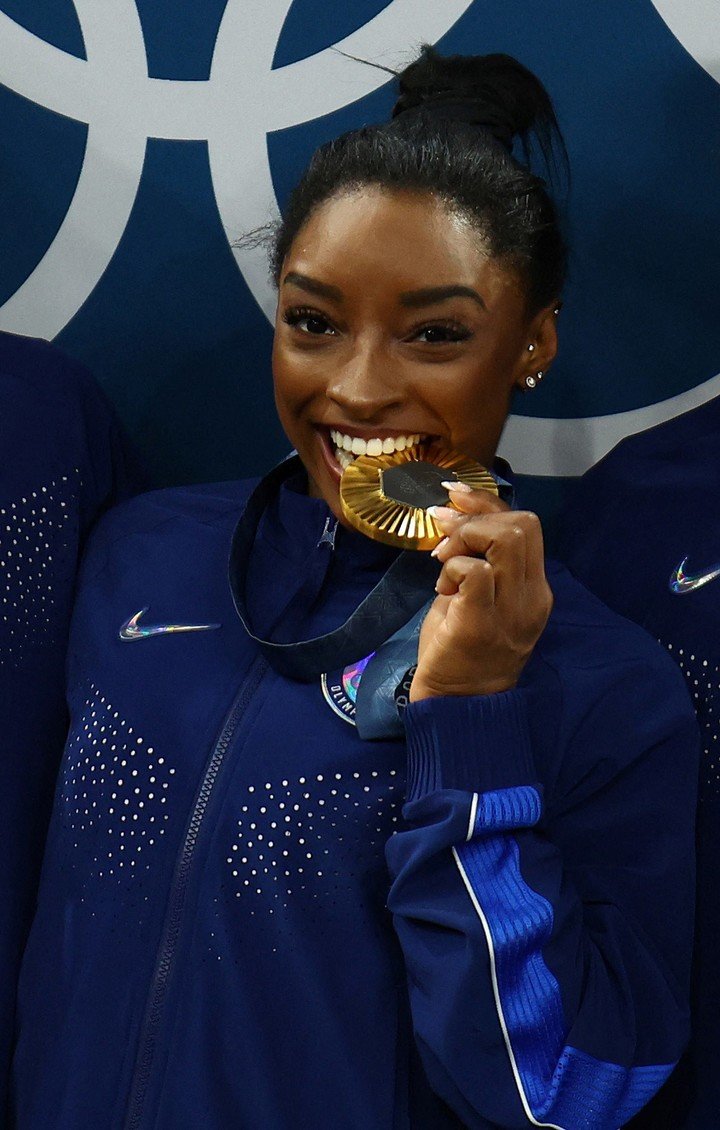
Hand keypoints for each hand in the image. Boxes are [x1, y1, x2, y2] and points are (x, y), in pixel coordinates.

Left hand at [410, 486, 552, 701]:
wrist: (458, 704)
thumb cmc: (463, 650)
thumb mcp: (480, 598)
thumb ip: (478, 560)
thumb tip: (453, 516)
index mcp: (534, 588)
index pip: (527, 525)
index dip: (488, 503)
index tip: (455, 498)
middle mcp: (531, 596)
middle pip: (523, 524)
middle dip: (476, 518)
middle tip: (445, 538)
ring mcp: (511, 610)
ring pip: (506, 539)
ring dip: (465, 539)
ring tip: (444, 563)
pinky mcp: (482, 622)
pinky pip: (474, 571)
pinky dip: (453, 567)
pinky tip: (442, 588)